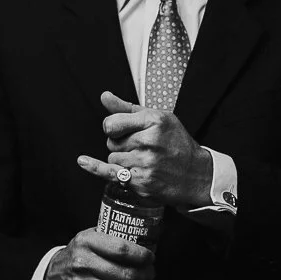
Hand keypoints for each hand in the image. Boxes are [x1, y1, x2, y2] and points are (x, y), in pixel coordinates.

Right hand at [43, 228, 153, 279]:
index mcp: (85, 242)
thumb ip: (109, 236)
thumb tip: (144, 233)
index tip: (150, 257)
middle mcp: (82, 262)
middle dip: (146, 275)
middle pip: (127, 273)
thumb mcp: (87, 239)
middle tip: (151, 273)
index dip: (142, 255)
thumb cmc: (77, 255)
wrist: (52, 276)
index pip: (121, 249)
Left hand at [76, 91, 211, 207]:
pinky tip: (83, 161)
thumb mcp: (157, 118)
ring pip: (112, 158)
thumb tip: (104, 96)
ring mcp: (145, 163)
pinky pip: (111, 173)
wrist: (197, 174)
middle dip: (121, 144)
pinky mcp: (142, 182)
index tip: (119, 131)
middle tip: (142, 148)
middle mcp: (149, 141)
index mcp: (153, 121)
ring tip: (144, 160)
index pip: (111, 124)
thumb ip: (126, 108)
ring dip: (122, 160)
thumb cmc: (176, 143)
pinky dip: (95, 168)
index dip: (112, 128)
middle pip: (111, 142)